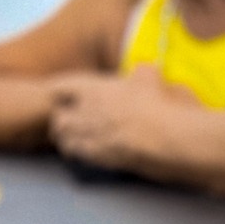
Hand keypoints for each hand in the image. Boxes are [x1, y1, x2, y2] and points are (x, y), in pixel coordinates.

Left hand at [46, 65, 181, 169]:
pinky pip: (72, 152)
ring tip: (76, 142)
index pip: (59, 87)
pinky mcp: (93, 152)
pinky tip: (86, 155)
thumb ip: (142, 71)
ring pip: (61, 135)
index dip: (60, 95)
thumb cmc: (160, 106)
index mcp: (93, 87)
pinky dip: (76, 154)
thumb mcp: (151, 78)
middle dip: (63, 121)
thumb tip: (146, 68)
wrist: (167, 135)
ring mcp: (87, 131)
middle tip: (72, 126)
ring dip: (67, 139)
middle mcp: (84, 108)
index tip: (64, 100)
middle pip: (57, 115)